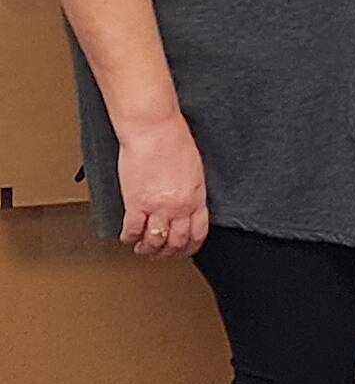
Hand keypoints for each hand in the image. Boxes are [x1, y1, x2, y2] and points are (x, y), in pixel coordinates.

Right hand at [117, 116, 208, 258]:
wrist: (154, 130)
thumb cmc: (175, 141)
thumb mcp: (195, 170)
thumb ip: (193, 191)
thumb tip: (189, 204)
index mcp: (196, 198)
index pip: (198, 233)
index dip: (190, 246)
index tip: (184, 250)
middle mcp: (179, 207)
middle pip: (176, 242)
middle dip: (168, 252)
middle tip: (161, 254)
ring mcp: (157, 207)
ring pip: (154, 241)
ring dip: (147, 249)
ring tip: (142, 248)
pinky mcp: (135, 203)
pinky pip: (132, 230)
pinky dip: (129, 238)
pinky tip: (127, 237)